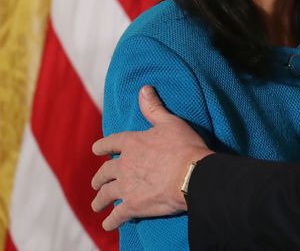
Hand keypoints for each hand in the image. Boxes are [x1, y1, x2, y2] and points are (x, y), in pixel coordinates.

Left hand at [91, 85, 212, 229]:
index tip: (96, 150)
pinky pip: (116, 216)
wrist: (191, 175)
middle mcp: (124, 165)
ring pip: (106, 194)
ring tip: (97, 205)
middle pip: (104, 172)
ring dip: (100, 200)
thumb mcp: (170, 122)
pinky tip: (108, 224)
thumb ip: (154, 107)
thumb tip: (143, 88)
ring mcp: (126, 186)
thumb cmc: (184, 146)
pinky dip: (111, 221)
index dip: (102, 146)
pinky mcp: (132, 206)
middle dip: (99, 177)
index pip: (110, 143)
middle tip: (96, 182)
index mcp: (132, 143)